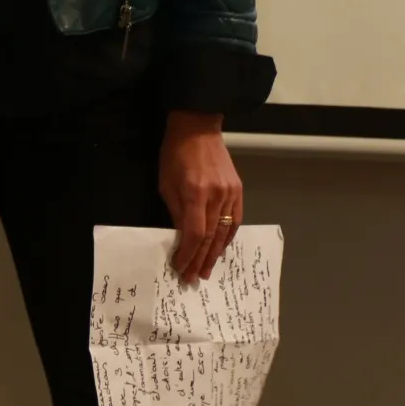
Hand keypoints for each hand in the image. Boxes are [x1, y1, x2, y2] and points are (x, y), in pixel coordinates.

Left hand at [159, 112, 242, 285]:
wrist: (198, 127)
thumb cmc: (175, 154)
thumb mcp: (166, 184)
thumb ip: (176, 212)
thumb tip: (182, 238)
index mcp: (196, 193)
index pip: (195, 234)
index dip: (188, 254)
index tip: (180, 268)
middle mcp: (216, 195)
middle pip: (211, 237)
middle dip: (201, 260)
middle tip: (194, 278)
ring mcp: (231, 192)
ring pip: (225, 232)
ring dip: (215, 254)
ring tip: (208, 270)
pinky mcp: (238, 189)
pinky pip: (235, 220)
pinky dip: (228, 237)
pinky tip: (221, 248)